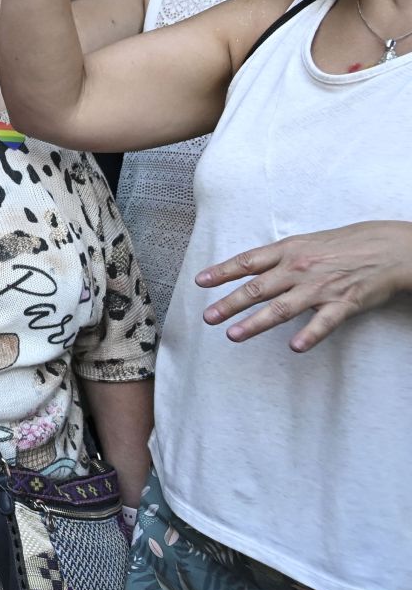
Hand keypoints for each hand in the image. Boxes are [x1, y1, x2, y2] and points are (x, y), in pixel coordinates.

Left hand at [197, 220, 411, 351]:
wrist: (388, 247)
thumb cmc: (344, 244)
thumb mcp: (306, 242)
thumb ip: (279, 257)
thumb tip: (250, 268)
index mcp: (288, 251)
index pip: (248, 262)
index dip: (222, 271)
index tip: (200, 282)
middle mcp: (299, 268)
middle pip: (257, 288)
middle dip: (229, 304)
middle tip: (208, 317)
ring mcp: (321, 287)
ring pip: (282, 308)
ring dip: (255, 323)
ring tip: (233, 335)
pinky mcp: (344, 303)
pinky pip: (324, 322)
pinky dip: (310, 335)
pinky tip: (295, 347)